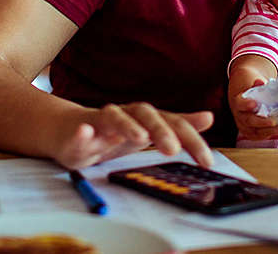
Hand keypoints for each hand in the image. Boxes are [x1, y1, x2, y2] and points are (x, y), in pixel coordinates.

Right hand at [53, 103, 213, 168]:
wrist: (68, 130)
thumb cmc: (112, 133)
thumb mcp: (148, 131)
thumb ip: (177, 126)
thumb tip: (209, 117)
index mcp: (146, 118)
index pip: (173, 124)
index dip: (191, 141)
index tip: (207, 161)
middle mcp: (127, 115)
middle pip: (146, 115)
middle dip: (161, 131)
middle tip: (173, 150)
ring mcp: (101, 120)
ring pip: (114, 116)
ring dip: (127, 125)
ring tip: (139, 137)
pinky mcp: (78, 130)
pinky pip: (79, 130)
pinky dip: (82, 132)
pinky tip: (85, 133)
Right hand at [230, 85, 277, 140]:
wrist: (244, 94)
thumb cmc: (250, 88)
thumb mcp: (253, 82)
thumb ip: (257, 84)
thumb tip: (260, 82)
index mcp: (238, 101)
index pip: (239, 104)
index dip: (246, 105)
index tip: (254, 103)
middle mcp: (239, 115)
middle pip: (248, 120)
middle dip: (261, 122)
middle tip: (273, 122)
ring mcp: (243, 125)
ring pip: (253, 131)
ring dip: (267, 131)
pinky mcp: (249, 132)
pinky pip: (257, 136)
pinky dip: (267, 135)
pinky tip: (277, 132)